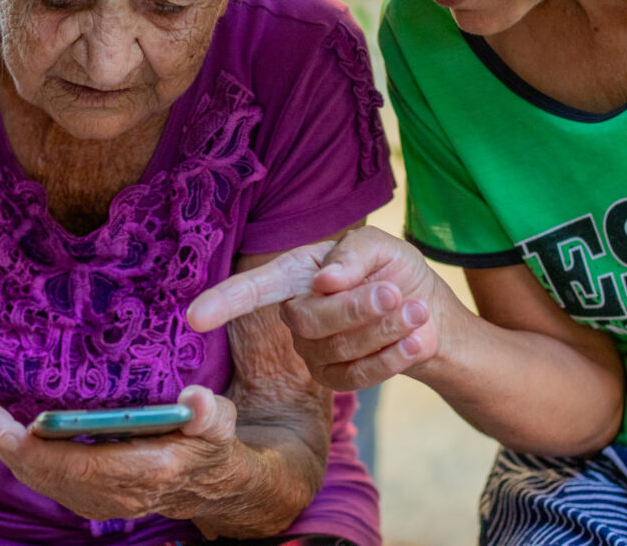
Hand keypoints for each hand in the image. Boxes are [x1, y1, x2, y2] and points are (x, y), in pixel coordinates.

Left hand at [0, 386, 241, 523]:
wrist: (210, 485)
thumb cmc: (210, 444)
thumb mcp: (220, 423)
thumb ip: (209, 413)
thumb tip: (196, 399)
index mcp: (147, 470)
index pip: (82, 466)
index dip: (42, 450)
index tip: (12, 426)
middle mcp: (119, 494)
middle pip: (52, 475)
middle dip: (11, 447)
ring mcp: (103, 502)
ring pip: (46, 482)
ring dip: (12, 454)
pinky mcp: (93, 501)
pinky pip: (50, 484)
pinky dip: (26, 462)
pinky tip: (10, 438)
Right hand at [188, 226, 448, 389]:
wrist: (431, 315)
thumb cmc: (396, 272)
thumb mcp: (381, 248)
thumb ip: (352, 254)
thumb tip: (324, 282)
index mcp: (296, 274)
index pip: (253, 289)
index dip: (223, 301)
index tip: (195, 317)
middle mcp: (295, 312)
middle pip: (307, 320)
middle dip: (355, 308)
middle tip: (394, 293)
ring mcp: (312, 350)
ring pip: (337, 348)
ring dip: (384, 328)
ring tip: (415, 310)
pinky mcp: (336, 379)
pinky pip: (358, 376)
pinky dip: (393, 356)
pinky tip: (416, 338)